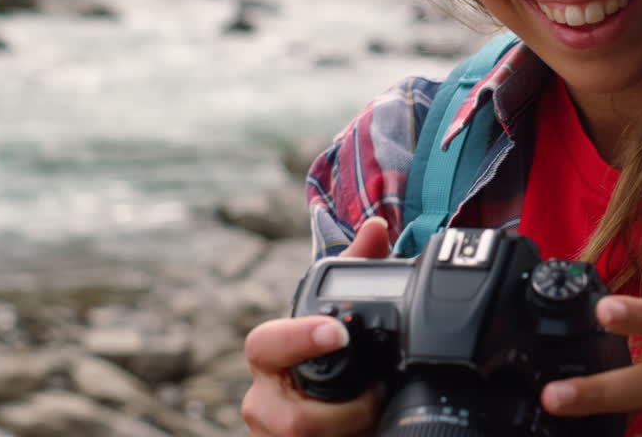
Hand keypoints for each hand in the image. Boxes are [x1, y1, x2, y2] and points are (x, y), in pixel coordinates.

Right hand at [241, 217, 391, 436]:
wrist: (334, 418)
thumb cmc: (330, 360)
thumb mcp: (340, 315)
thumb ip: (355, 268)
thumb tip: (376, 226)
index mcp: (271, 358)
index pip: (264, 346)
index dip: (298, 339)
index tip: (339, 333)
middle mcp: (265, 402)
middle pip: (292, 420)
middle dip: (344, 412)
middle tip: (378, 394)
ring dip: (353, 429)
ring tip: (377, 413)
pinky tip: (371, 430)